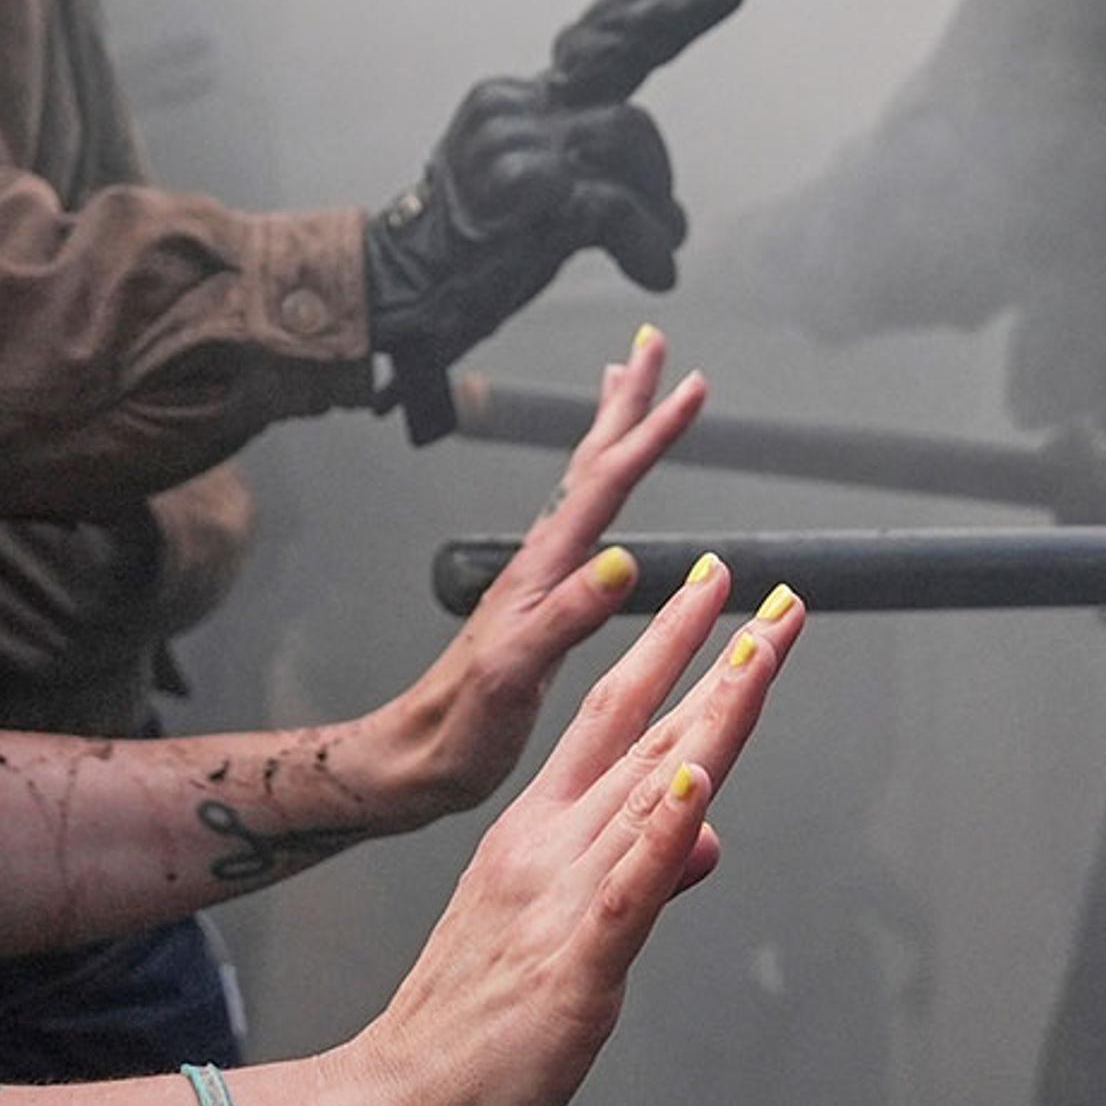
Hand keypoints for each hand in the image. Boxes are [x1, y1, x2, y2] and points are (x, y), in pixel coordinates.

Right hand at [324, 548, 801, 1105]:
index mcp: (535, 837)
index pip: (620, 725)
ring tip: (760, 651)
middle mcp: (547, 848)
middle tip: (775, 597)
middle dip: (718, 658)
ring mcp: (559, 900)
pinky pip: (627, 888)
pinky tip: (695, 782)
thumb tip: (707, 834)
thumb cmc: (467, 1037)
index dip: (677, 658)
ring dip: (713, 716)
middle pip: (647, 734)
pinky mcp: (574, 966)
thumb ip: (640, 878)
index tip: (724, 603)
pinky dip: (663, 830)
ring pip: (652, 787)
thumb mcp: (561, 937)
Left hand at [345, 325, 712, 822]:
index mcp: (543, 571)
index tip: (688, 385)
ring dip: (611, 432)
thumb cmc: (461, 729)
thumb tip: (622, 558)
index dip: (649, 432)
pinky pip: (583, 524)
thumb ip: (566, 616)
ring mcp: (540, 579)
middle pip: (592, 462)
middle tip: (651, 344)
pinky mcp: (541, 604)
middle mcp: (541, 562)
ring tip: (625, 389)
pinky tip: (608, 499)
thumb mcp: (516, 675)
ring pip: (585, 485)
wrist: (416, 760)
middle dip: (626, 401)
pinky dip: (601, 489)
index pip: (605, 483)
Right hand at [365, 0, 749, 412]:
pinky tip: (655, 272)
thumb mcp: (545, 198)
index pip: (591, 38)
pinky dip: (644, 239)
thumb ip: (608, 186)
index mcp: (524, 101)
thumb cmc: (477, 245)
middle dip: (676, 13)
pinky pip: (612, 203)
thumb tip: (678, 222)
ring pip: (628, 134)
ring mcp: (517, 142)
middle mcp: (519, 105)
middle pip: (612, 48)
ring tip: (654, 242)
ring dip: (655, 191)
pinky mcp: (522, 189)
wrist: (401, 285)